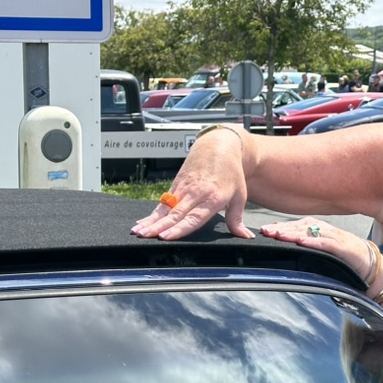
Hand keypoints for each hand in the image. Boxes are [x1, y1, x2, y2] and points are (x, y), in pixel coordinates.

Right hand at [131, 127, 253, 240]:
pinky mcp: (176, 186)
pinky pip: (162, 203)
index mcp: (213, 198)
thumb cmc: (231, 172)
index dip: (179, 228)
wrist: (219, 146)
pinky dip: (151, 214)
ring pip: (165, 209)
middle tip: (146, 236)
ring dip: (151, 221)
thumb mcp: (240, 195)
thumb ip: (237, 219)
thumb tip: (245, 236)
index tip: (166, 236)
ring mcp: (183, 189)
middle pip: (175, 214)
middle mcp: (195, 194)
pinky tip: (141, 223)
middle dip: (159, 227)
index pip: (194, 217)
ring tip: (138, 232)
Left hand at [259, 218, 382, 290]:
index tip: (264, 230)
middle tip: (265, 231)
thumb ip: (308, 249)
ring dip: (293, 233)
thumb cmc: (345, 261)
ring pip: (311, 233)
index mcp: (320, 230)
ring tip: (278, 235)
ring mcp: (335, 238)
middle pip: (300, 227)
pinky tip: (301, 242)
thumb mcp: (323, 253)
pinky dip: (314, 242)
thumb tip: (287, 251)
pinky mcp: (343, 248)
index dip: (281, 227)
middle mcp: (326, 231)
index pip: (297, 226)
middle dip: (282, 229)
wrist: (371, 266)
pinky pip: (326, 243)